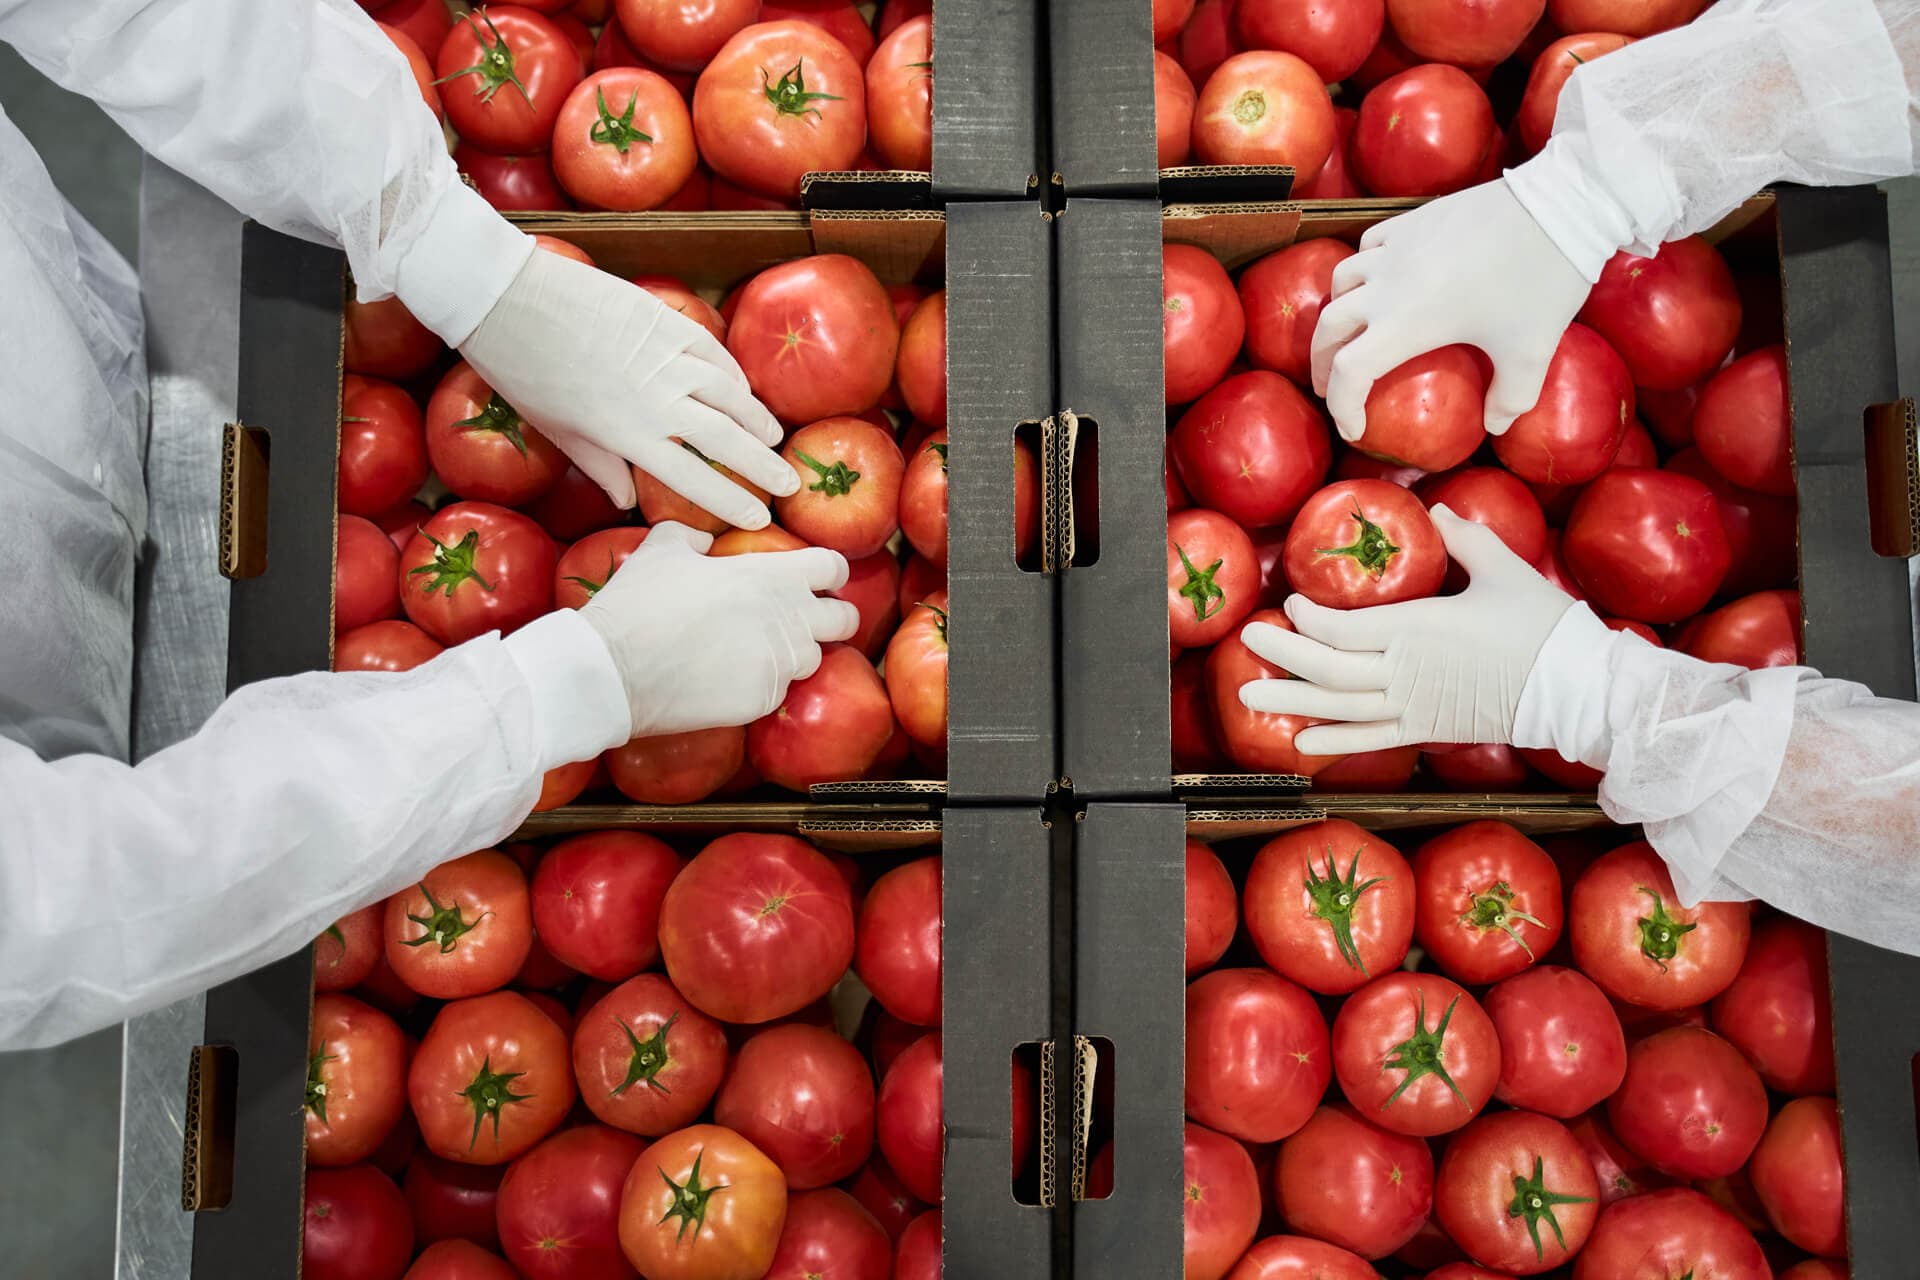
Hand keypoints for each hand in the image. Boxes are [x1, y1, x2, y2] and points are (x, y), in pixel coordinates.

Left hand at [459, 249, 796, 527]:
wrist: (508, 299)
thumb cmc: (521, 371)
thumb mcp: (557, 430)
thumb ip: (601, 465)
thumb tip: (626, 500)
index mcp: (627, 433)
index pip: (693, 478)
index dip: (730, 501)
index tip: (757, 518)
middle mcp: (656, 398)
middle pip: (727, 438)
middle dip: (763, 464)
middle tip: (789, 482)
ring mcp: (665, 356)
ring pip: (729, 393)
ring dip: (757, 418)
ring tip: (774, 437)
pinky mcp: (664, 320)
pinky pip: (713, 352)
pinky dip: (734, 374)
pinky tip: (743, 388)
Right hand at [578, 522, 858, 736]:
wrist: (615, 668)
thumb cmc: (639, 602)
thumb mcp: (662, 549)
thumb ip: (692, 537)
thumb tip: (703, 540)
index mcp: (772, 575)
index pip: (834, 567)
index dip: (829, 572)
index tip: (817, 579)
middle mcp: (788, 619)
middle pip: (844, 619)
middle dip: (832, 617)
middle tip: (804, 619)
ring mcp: (779, 664)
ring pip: (812, 658)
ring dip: (793, 652)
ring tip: (755, 649)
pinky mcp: (762, 699)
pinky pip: (778, 689)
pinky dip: (761, 683)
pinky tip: (729, 677)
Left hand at [1237, 507, 1578, 753]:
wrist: (1577, 689)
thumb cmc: (1542, 625)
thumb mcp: (1502, 568)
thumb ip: (1463, 538)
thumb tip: (1435, 511)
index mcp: (1417, 628)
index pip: (1342, 628)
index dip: (1308, 618)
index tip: (1290, 602)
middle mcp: (1404, 671)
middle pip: (1326, 668)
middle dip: (1281, 653)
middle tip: (1246, 640)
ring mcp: (1412, 706)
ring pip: (1338, 707)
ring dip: (1290, 700)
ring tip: (1247, 694)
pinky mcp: (1426, 730)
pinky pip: (1370, 739)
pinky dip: (1333, 739)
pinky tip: (1302, 740)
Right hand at [1309, 178, 1593, 442]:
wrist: (1558, 206)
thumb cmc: (1540, 282)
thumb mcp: (1532, 353)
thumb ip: (1510, 399)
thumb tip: (1494, 425)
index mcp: (1405, 325)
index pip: (1348, 374)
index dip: (1342, 408)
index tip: (1354, 428)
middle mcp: (1385, 287)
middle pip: (1329, 329)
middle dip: (1324, 364)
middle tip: (1332, 386)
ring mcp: (1394, 249)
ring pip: (1340, 283)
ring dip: (1337, 313)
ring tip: (1349, 330)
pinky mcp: (1410, 221)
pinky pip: (1367, 247)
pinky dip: (1362, 270)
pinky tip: (1380, 278)